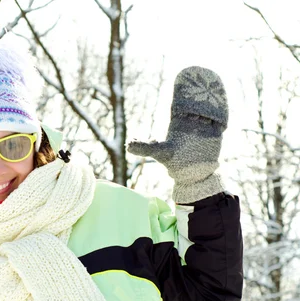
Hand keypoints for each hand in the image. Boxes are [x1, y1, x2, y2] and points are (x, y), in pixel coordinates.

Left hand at [127, 66, 227, 203]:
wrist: (193, 174)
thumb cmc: (174, 162)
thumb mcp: (160, 152)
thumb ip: (145, 147)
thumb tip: (128, 145)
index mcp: (178, 122)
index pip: (181, 102)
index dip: (183, 90)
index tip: (185, 76)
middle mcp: (191, 122)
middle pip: (196, 101)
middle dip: (200, 89)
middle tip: (204, 75)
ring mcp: (204, 126)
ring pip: (209, 107)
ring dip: (212, 96)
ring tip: (216, 84)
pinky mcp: (215, 132)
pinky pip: (219, 116)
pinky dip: (222, 107)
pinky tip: (224, 98)